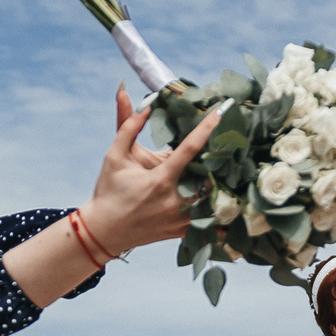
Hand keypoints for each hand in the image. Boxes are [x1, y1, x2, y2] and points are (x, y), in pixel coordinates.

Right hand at [80, 85, 223, 252]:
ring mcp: (179, 219)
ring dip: (221, 185)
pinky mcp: (180, 231)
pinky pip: (208, 223)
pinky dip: (217, 213)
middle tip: (231, 144)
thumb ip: (128, 127)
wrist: (103, 231)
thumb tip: (144, 103)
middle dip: (219, 160)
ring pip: (212, 200)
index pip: (190, 148)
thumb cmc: (108, 191)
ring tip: (233, 170)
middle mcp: (174, 200)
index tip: (220, 112)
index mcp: (160, 179)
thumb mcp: (114, 156)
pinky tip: (229, 205)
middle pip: (210, 175)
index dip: (207, 128)